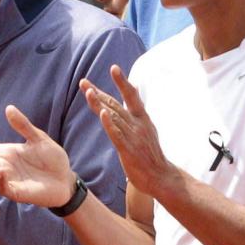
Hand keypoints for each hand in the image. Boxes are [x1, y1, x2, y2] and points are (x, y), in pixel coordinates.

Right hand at [0, 105, 74, 207]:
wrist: (66, 180)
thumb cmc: (52, 159)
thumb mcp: (38, 138)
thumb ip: (23, 125)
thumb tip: (8, 108)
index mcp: (5, 152)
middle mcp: (3, 165)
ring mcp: (8, 179)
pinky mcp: (16, 192)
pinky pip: (4, 187)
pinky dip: (0, 181)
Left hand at [80, 65, 176, 197]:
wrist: (161, 177)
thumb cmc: (150, 154)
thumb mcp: (146, 129)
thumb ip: (135, 114)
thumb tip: (131, 94)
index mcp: (142, 119)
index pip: (131, 96)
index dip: (122, 82)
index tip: (114, 68)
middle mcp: (138, 124)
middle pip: (115, 105)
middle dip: (98, 92)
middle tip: (83, 82)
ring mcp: (133, 136)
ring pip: (113, 116)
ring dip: (100, 103)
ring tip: (88, 91)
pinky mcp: (127, 149)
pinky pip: (116, 134)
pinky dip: (109, 123)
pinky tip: (101, 113)